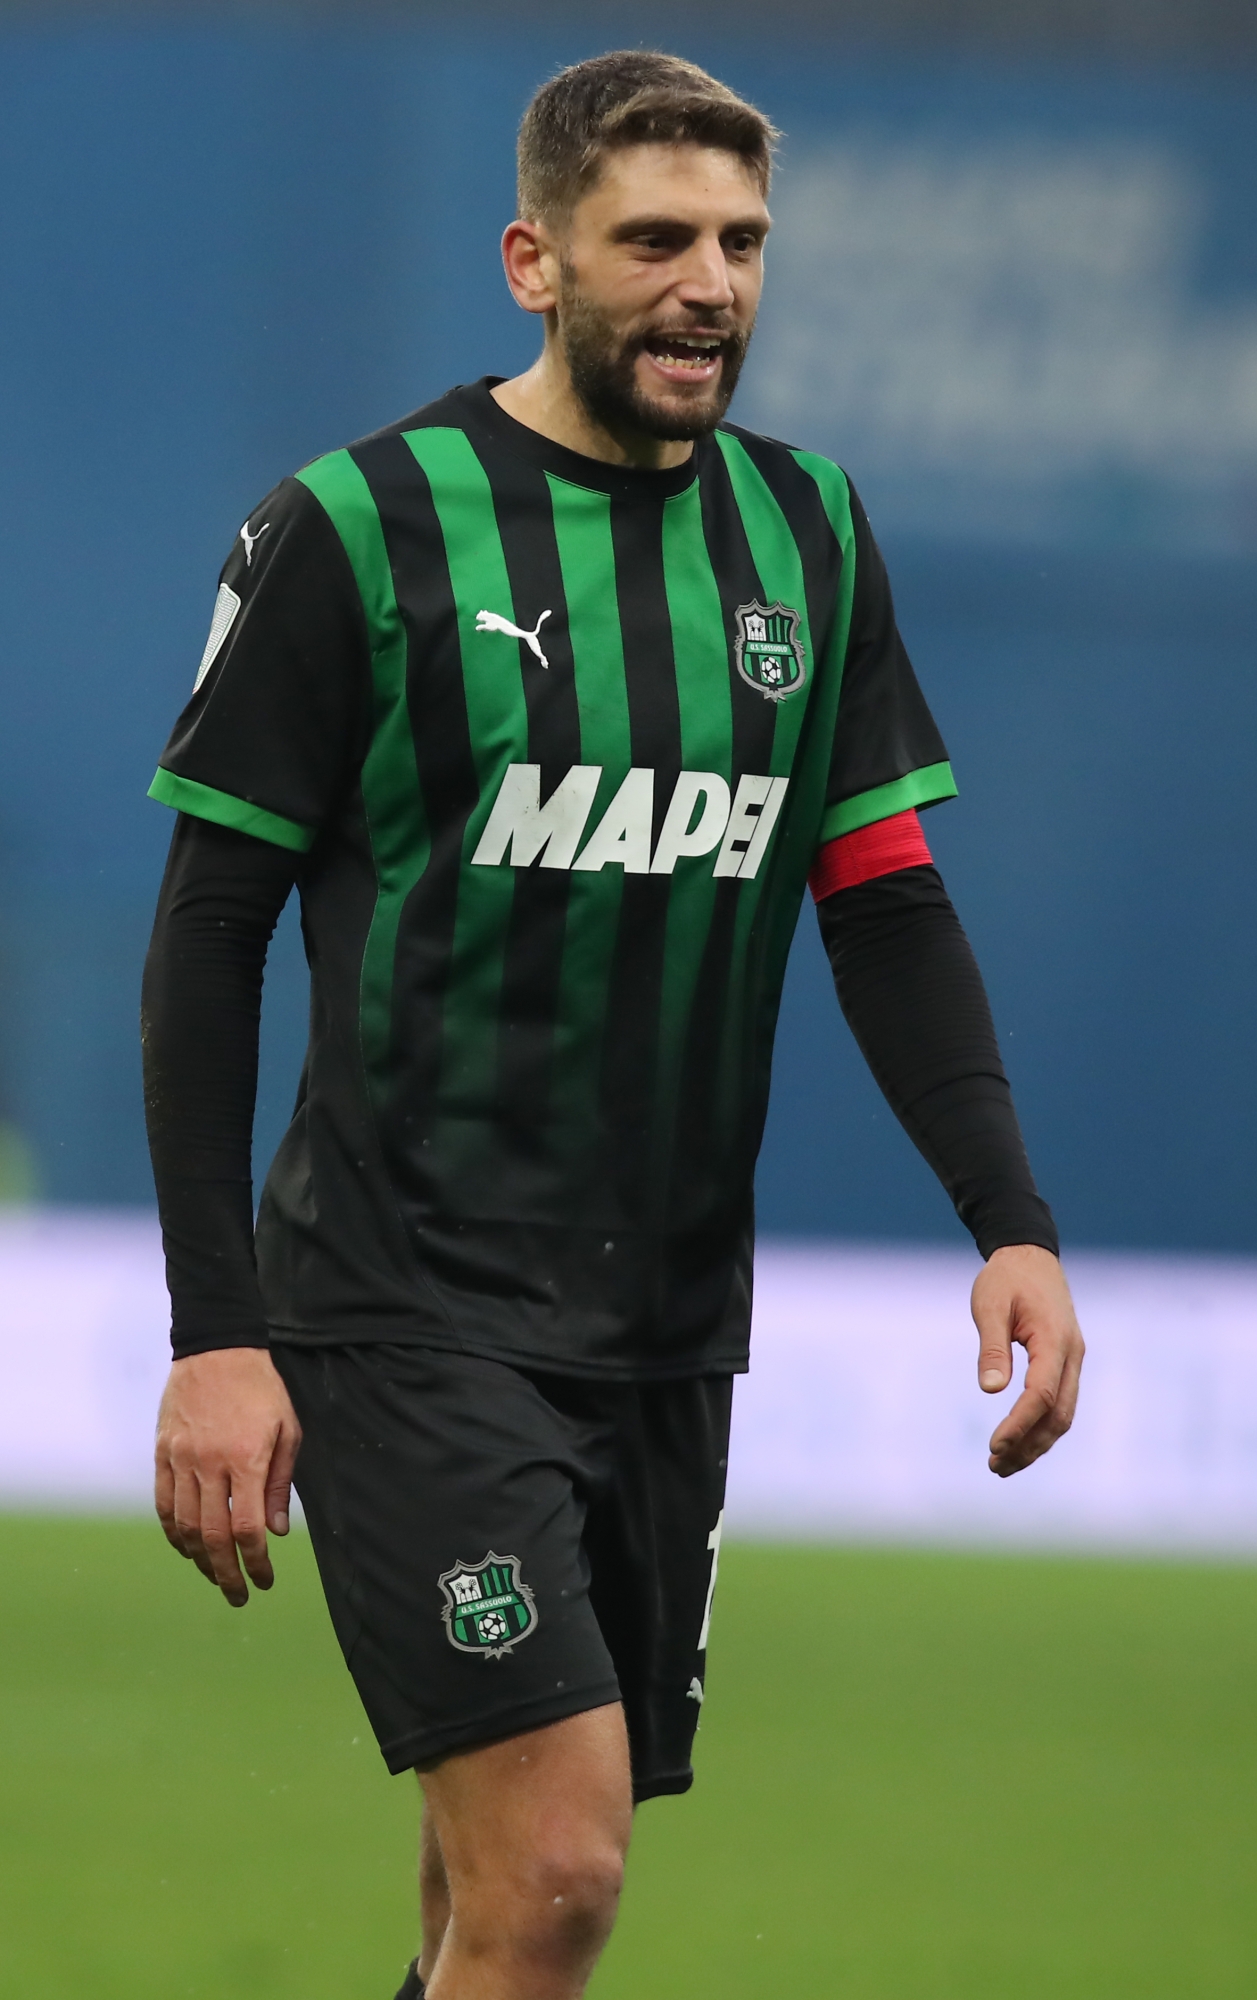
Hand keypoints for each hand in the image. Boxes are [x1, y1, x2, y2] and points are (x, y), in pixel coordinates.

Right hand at [155, 1348, 301, 1605]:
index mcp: (246, 1458)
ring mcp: (181, 1458)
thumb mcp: (289, 1429)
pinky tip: (187, 1546)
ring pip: (184, 1525)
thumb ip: (281, 1482)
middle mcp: (210, 1463)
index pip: (247, 1528)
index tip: (264, 1580)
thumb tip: (275, 1532)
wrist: (218, 1346)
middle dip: (226, 1573)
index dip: (255, 1562)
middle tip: (238, 1595)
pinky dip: (174, 1532)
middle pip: (212, 1536)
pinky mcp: (163, 1451)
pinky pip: (164, 1503)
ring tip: (215, 1574)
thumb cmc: (263, 1388)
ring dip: (199, 1558)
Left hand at [971, 1244, 1083, 1477]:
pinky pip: (1060, 1403)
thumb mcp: (990, 1306)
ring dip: (1036, 1443)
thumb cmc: (1006, 1279)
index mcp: (1054, 1340)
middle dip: (1029, 1445)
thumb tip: (991, 1389)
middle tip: (995, 1467)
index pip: (1041, 1395)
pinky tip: (1019, 1442)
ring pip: (1063, 1415)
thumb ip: (992, 1347)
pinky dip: (1041, 1427)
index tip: (993, 1446)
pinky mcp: (1066, 1362)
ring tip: (1002, 1465)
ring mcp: (1073, 1360)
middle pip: (1058, 1415)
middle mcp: (1072, 1355)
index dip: (1019, 1425)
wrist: (1030, 1255)